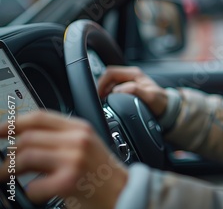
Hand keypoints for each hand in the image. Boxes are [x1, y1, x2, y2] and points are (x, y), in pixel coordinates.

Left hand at [0, 111, 127, 208]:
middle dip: (7, 153)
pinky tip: (36, 192)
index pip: (39, 117)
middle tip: (1, 165)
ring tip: (6, 179)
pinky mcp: (70, 181)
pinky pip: (34, 185)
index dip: (13, 123)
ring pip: (26, 157)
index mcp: (80, 127)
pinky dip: (30, 192)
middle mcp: (78, 139)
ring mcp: (74, 159)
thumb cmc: (103, 173)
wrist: (124, 192)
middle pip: (27, 137)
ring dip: (8, 171)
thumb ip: (62, 137)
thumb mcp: (86, 145)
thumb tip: (24, 139)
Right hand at [97, 65, 167, 116]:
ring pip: (109, 84)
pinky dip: (108, 95)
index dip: (102, 83)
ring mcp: (128, 82)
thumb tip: (118, 90)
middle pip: (107, 77)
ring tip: (104, 102)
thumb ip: (135, 91)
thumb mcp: (150, 96)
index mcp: (134, 74)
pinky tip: (109, 103)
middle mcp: (130, 76)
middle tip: (100, 100)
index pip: (111, 72)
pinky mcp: (126, 89)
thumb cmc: (160, 101)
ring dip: (104, 92)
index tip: (98, 94)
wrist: (166, 108)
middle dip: (101, 88)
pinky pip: (112, 90)